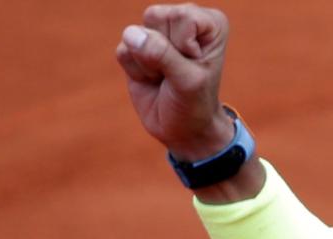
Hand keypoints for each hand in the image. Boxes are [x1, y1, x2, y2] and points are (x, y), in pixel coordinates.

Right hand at [114, 4, 232, 161]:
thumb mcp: (188, 82)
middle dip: (163, 52)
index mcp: (209, 23)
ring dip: (147, 63)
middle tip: (176, 72)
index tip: (194, 65)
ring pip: (134, 32)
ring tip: (164, 76)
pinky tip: (151, 79)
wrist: (183, 129)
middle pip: (155, 17)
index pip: (182, 16)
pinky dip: (135, 71)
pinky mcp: (135, 47)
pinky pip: (123, 51)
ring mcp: (158, 32)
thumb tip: (131, 34)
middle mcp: (184, 21)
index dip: (183, 46)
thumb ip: (163, 55)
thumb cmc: (195, 103)